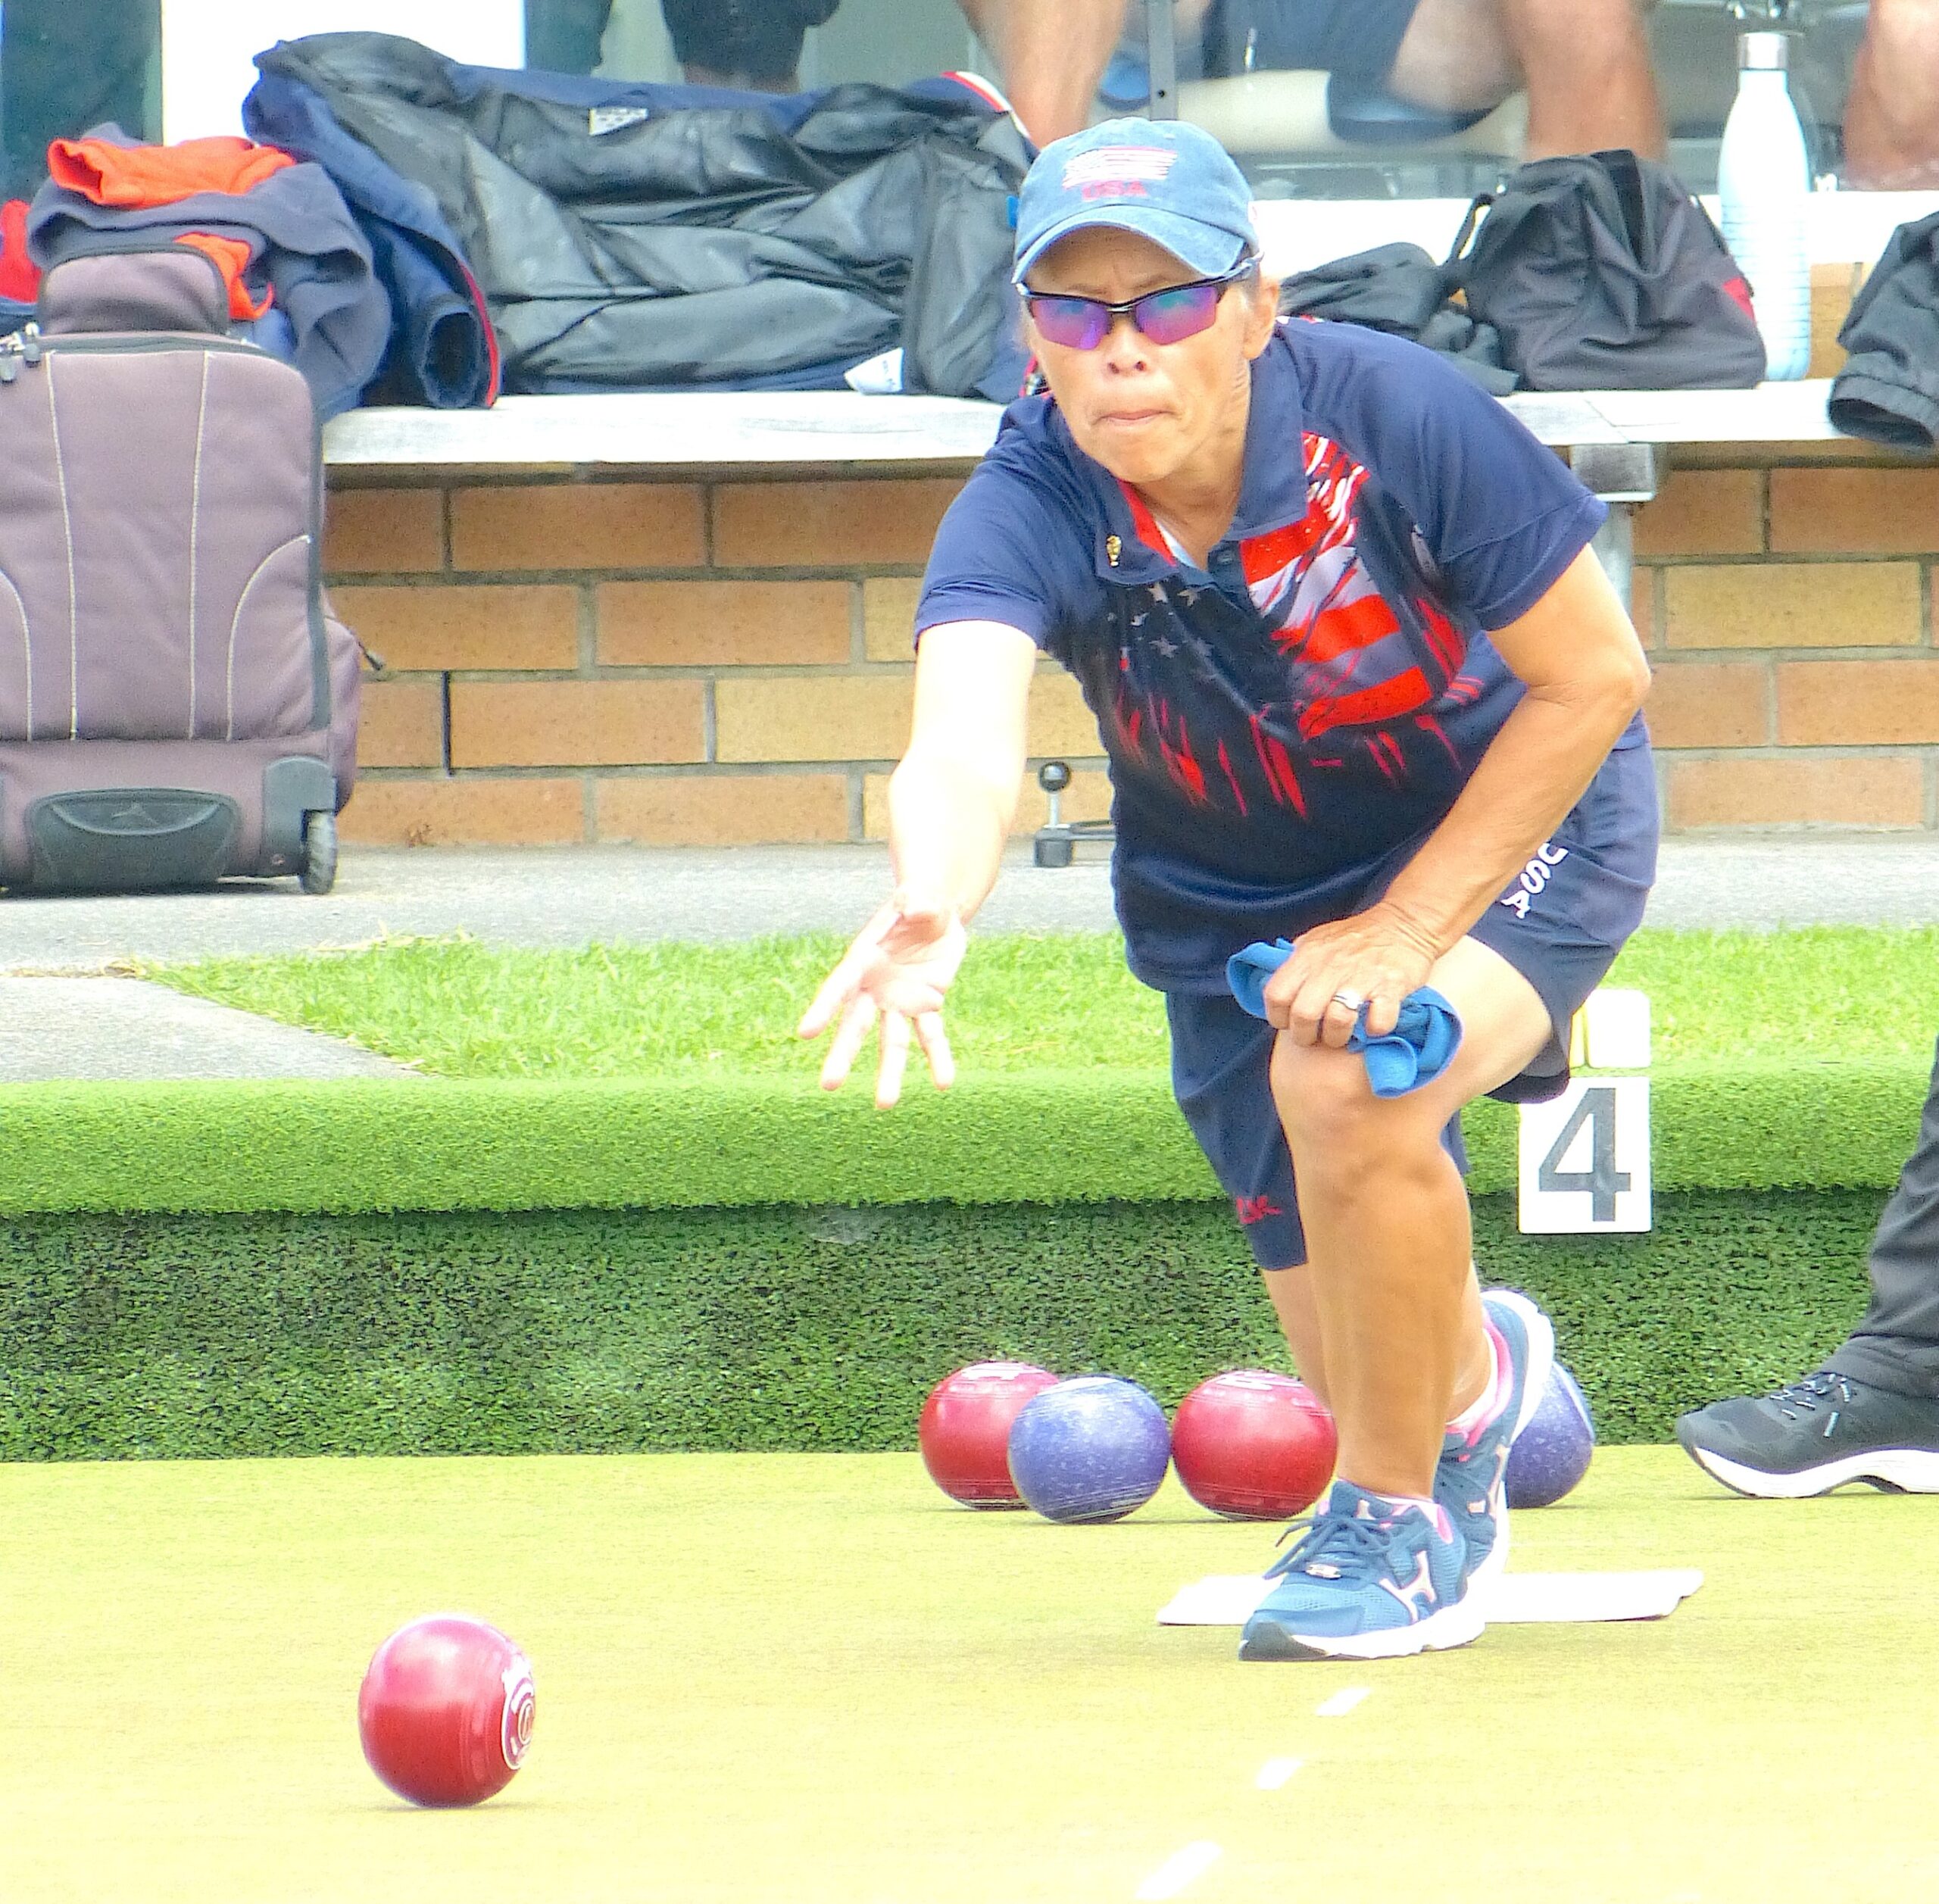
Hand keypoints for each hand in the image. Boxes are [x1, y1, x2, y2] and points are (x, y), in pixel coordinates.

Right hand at [797, 891, 967, 1106]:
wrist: (938, 917)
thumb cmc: (919, 902)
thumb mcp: (919, 896)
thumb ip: (917, 901)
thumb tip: (915, 905)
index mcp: (862, 959)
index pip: (839, 987)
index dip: (823, 1009)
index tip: (805, 1032)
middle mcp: (874, 988)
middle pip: (855, 1026)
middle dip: (843, 1055)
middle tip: (828, 1085)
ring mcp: (898, 1003)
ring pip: (892, 1043)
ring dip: (889, 1073)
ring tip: (885, 1104)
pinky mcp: (925, 1008)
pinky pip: (932, 1037)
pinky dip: (939, 1058)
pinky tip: (945, 1082)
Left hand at [1259, 902, 1439, 1048]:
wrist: (1404, 923)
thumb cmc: (1356, 937)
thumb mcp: (1317, 939)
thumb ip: (1296, 961)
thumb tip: (1277, 986)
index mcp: (1308, 955)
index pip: (1276, 994)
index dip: (1277, 1016)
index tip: (1288, 1023)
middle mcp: (1331, 966)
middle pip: (1303, 1014)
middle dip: (1305, 1035)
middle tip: (1315, 1037)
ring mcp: (1362, 977)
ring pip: (1337, 1020)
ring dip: (1337, 1037)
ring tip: (1341, 1036)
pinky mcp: (1392, 987)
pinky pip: (1378, 1021)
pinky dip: (1375, 1030)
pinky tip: (1373, 1025)